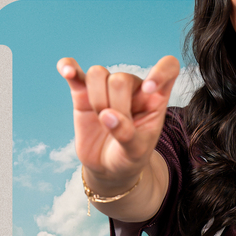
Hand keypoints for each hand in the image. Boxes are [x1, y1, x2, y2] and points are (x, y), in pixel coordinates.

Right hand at [56, 55, 180, 189]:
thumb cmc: (129, 157)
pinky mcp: (84, 93)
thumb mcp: (136, 152)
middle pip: (121, 78)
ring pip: (98, 73)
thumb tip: (108, 116)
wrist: (108, 168)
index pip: (168, 68)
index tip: (149, 89)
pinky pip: (76, 72)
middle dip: (115, 106)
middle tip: (115, 127)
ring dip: (97, 100)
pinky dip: (69, 68)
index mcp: (155, 98)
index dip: (160, 71)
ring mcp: (106, 88)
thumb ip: (127, 135)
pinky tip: (67, 71)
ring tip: (101, 119)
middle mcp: (132, 88)